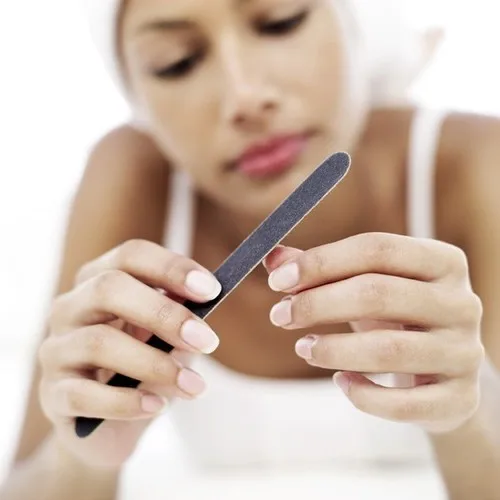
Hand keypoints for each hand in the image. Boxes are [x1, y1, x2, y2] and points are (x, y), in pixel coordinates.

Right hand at [39, 239, 220, 466]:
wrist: (108, 426)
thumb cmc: (143, 369)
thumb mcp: (168, 340)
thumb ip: (181, 320)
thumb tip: (203, 306)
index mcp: (100, 281)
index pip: (131, 256)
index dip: (171, 268)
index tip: (212, 291)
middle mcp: (70, 307)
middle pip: (109, 288)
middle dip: (164, 313)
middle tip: (206, 340)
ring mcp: (55, 349)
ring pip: (98, 342)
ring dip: (155, 364)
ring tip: (193, 385)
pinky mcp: (52, 394)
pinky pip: (83, 394)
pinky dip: (126, 401)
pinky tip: (157, 406)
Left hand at [264, 233, 484, 433]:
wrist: (442, 371)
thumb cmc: (397, 319)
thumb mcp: (365, 285)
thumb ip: (321, 269)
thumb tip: (271, 258)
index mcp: (441, 262)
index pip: (376, 249)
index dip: (321, 262)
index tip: (277, 280)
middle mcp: (461, 303)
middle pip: (378, 294)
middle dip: (317, 304)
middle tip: (279, 315)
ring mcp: (465, 352)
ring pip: (388, 351)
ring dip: (333, 350)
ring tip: (303, 348)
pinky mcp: (460, 399)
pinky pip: (403, 403)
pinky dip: (363, 395)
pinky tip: (340, 381)